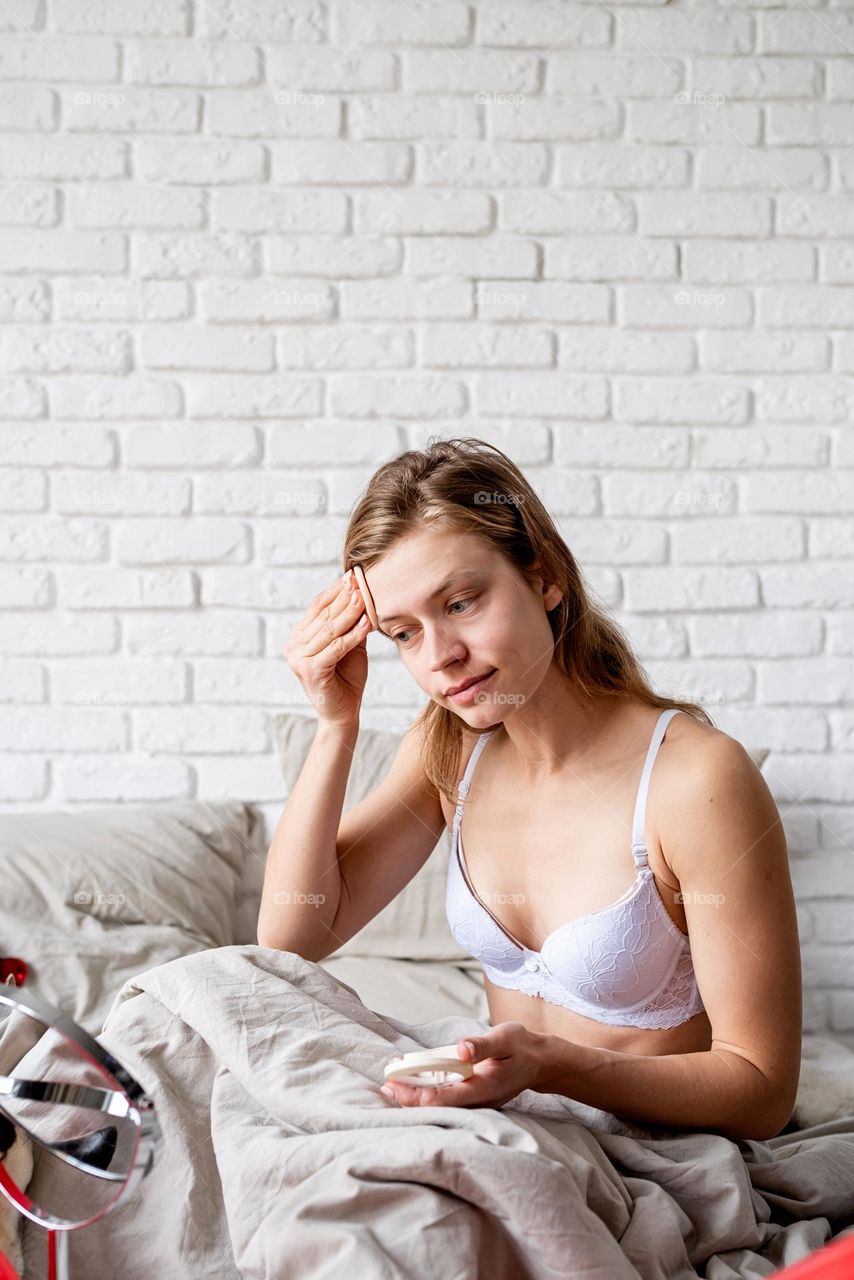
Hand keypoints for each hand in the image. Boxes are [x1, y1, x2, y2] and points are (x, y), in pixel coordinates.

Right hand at [284, 569, 370, 727]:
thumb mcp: (349, 645)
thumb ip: (351, 624)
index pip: (317, 606)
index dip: (336, 590)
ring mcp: (299, 658)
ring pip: (330, 629)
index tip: (353, 575)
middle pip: (323, 615)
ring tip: (365, 596)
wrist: (343, 713)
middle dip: (344, 596)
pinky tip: (367, 623)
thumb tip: (361, 594)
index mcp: (299, 637)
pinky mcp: (310, 670)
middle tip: (360, 579)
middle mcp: (294, 645)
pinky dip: (353, 634)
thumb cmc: (346, 679)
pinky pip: (336, 647)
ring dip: (350, 612)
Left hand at [380, 1022, 546, 1108]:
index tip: (399, 1088)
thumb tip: (461, 1048)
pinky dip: (427, 1092)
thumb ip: (482, 1045)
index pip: (448, 1098)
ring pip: (442, 1105)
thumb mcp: (505, 1038)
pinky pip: (447, 1099)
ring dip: (416, 1097)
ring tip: (391, 1087)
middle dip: (411, 1099)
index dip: (421, 1096)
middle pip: (440, 1106)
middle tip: (386, 1088)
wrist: (539, 1062)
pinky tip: (411, 1084)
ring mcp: (477, 1102)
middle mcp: (479, 1100)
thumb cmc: (521, 1047)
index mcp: (486, 1087)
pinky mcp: (474, 1097)